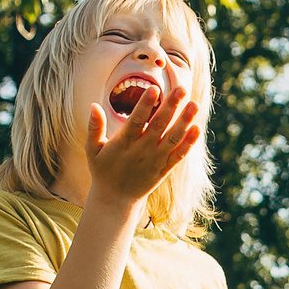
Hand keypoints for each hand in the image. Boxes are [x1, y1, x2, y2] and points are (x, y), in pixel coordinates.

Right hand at [83, 82, 202, 208]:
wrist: (115, 200)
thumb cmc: (103, 169)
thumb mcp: (92, 149)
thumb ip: (94, 127)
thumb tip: (93, 105)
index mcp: (123, 144)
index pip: (136, 121)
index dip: (145, 105)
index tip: (154, 88)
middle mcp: (141, 151)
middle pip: (158, 126)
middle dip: (171, 107)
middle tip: (182, 89)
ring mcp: (155, 161)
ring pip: (172, 139)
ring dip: (184, 122)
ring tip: (194, 104)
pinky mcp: (164, 169)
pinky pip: (178, 156)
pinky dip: (188, 143)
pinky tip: (197, 129)